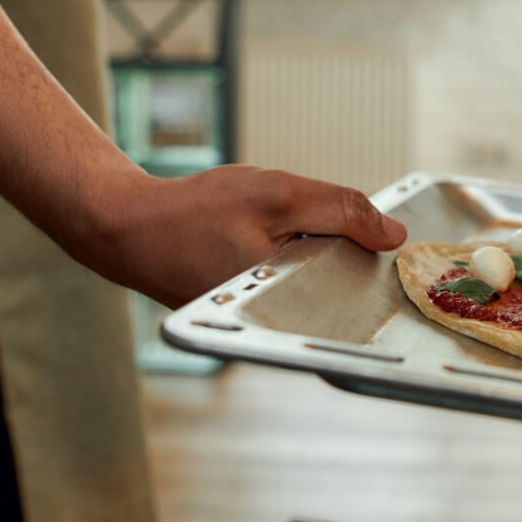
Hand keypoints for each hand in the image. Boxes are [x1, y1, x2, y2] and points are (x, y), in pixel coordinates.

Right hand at [75, 166, 407, 308]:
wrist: (127, 227)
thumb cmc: (197, 210)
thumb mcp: (278, 195)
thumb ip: (340, 211)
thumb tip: (395, 235)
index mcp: (286, 305)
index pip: (356, 291)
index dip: (372, 259)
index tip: (378, 237)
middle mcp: (274, 326)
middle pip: (338, 292)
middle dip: (343, 255)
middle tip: (313, 223)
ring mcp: (260, 323)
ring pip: (316, 287)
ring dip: (318, 255)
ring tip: (278, 230)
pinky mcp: (249, 315)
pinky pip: (292, 287)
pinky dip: (295, 261)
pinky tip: (274, 239)